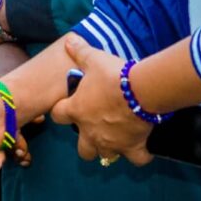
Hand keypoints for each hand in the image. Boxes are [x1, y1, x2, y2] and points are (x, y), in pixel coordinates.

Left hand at [47, 37, 152, 165]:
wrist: (140, 89)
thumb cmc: (112, 75)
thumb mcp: (94, 59)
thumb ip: (80, 52)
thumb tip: (69, 40)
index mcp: (77, 111)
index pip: (58, 116)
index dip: (62, 111)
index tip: (69, 105)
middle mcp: (90, 132)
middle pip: (83, 151)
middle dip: (87, 143)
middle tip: (97, 129)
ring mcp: (111, 143)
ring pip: (105, 156)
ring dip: (110, 149)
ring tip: (119, 137)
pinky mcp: (132, 147)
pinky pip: (137, 159)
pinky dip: (141, 155)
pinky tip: (143, 147)